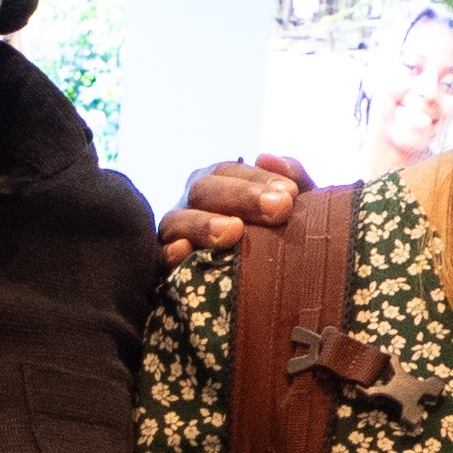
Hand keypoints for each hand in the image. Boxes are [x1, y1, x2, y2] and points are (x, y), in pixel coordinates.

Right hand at [158, 152, 316, 256]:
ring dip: (204, 223)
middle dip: (242, 196)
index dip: (257, 178)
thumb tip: (267, 156)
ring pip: (177, 220)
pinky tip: (185, 250)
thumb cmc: (281, 243)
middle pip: (204, 189)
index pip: (229, 171)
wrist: (271, 297)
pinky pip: (159, 256)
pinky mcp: (164, 267)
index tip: (291, 194)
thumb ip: (292, 181)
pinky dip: (169, 252)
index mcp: (219, 186)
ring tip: (234, 231)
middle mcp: (193, 206)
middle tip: (280, 209)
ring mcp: (176, 235)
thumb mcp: (292, 213)